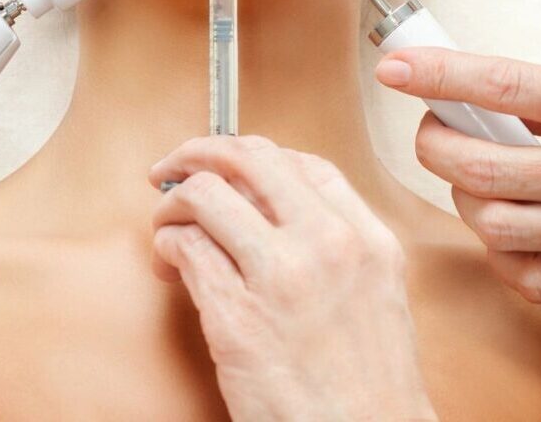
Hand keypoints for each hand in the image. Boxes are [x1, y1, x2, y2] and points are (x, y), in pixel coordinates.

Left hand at [149, 134, 436, 421]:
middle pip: (249, 159)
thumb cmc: (368, 388)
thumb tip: (269, 204)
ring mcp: (281, 278)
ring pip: (206, 194)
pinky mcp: (236, 319)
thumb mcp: (375, 293)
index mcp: (366, 238)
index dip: (251, 155)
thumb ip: (335, 240)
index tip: (228, 164)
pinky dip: (165, 244)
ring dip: (173, 202)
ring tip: (166, 222)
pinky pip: (185, 249)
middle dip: (200, 153)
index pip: (301, 162)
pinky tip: (169, 260)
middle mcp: (326, 245)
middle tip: (176, 167)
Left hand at [375, 47, 540, 302]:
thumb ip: (538, 93)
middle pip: (485, 170)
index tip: (395, 68)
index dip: (443, 75)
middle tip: (435, 127)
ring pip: (494, 224)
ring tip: (473, 172)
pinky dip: (497, 248)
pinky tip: (508, 215)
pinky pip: (521, 273)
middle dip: (436, 145)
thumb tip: (449, 78)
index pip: (507, 87)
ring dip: (463, 196)